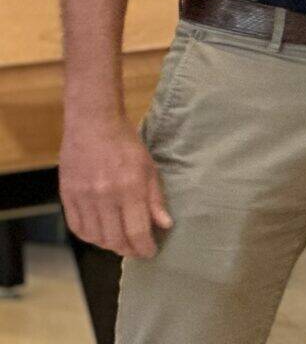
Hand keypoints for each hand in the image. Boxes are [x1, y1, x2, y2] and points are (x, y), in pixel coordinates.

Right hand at [59, 112, 171, 257]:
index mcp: (130, 188)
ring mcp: (83, 198)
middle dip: (129, 250)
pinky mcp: (67, 196)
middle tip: (137, 250)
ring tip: (121, 243)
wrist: (93, 124)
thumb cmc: (126, 144)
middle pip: (115, 239)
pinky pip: (78, 227)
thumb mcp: (149, 167)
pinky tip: (100, 235)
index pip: (137, 231)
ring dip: (109, 245)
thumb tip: (164, 225)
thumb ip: (155, 198)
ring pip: (95, 237)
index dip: (145, 247)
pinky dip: (90, 236)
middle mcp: (105, 196)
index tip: (150, 252)